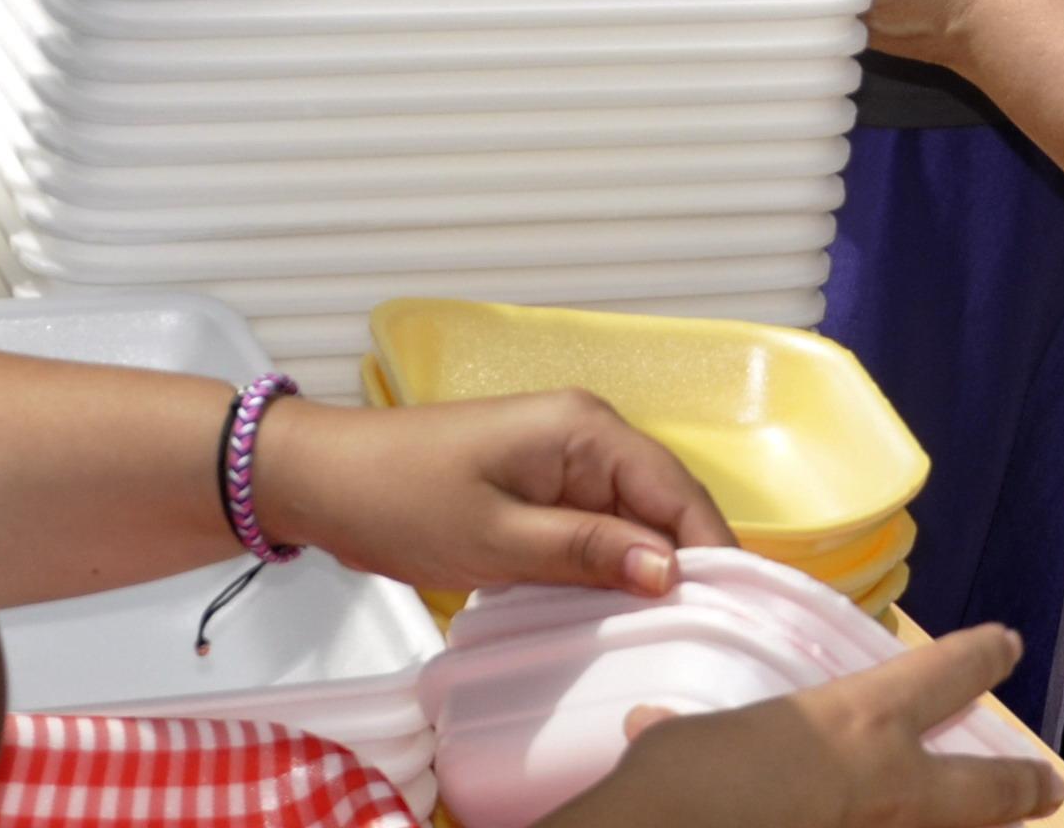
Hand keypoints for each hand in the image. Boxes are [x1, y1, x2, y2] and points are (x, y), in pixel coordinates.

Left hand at [250, 387, 733, 597]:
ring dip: (647, 571)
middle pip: (663, 504)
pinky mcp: (541, 488)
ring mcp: (564, 461)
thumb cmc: (401, 498)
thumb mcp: (496, 537)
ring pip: (632, 520)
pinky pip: (596, 528)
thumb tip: (670, 571)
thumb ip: (586, 552)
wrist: (325, 481)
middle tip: (707, 634)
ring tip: (671, 632)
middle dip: (686, 564)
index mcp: (585, 430)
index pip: (676, 490)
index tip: (738, 610)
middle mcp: (587, 435)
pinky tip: (616, 613)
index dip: (712, 549)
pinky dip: (609, 568)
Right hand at [566, 627, 1061, 827]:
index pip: (942, 675)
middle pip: (986, 791)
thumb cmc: (684, 788)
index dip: (981, 658)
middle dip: (1021, 786)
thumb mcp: (690, 743)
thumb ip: (686, 736)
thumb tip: (649, 726)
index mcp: (858, 723)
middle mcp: (891, 787)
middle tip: (1049, 786)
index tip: (1007, 646)